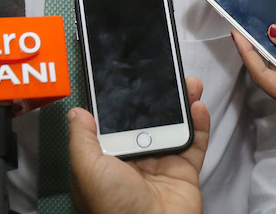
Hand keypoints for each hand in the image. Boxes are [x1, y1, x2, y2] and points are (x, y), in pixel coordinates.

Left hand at [69, 77, 209, 213]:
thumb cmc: (114, 210)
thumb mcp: (88, 170)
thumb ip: (82, 139)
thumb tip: (76, 112)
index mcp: (106, 158)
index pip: (113, 122)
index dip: (122, 99)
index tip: (129, 76)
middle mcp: (133, 159)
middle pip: (147, 118)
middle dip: (156, 95)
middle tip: (163, 74)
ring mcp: (160, 163)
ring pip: (173, 125)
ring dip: (181, 102)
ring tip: (187, 83)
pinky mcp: (184, 171)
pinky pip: (194, 143)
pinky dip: (199, 124)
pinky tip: (198, 106)